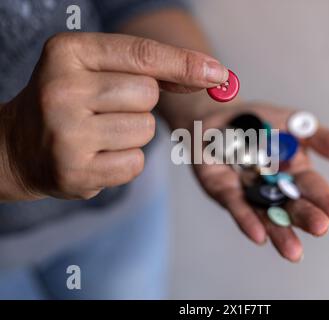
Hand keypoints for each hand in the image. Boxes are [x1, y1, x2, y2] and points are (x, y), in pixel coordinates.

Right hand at [0, 32, 227, 200]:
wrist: (18, 146)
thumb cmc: (70, 101)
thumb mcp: (97, 69)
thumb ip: (152, 69)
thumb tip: (214, 75)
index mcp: (68, 52)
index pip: (142, 55)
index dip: (185, 63)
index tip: (219, 73)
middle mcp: (62, 89)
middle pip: (148, 95)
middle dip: (140, 104)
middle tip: (106, 109)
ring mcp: (66, 133)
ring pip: (145, 130)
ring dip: (133, 134)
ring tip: (98, 133)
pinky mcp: (75, 171)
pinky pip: (135, 163)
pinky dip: (125, 160)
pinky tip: (97, 155)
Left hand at [193, 102, 328, 261]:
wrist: (218, 118)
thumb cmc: (260, 123)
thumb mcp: (296, 124)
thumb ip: (325, 140)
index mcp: (294, 172)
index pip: (314, 189)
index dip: (327, 202)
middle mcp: (274, 188)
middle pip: (292, 206)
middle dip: (306, 217)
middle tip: (321, 229)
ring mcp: (249, 193)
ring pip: (266, 215)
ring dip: (280, 232)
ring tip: (293, 252)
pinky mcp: (224, 191)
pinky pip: (236, 206)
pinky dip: (247, 220)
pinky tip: (258, 235)